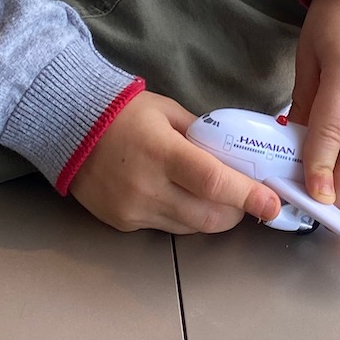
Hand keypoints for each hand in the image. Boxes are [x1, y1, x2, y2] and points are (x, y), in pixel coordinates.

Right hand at [69, 91, 282, 234]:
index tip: (273, 204)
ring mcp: (133, 209)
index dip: (248, 195)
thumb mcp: (168, 111)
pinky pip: (166, 228)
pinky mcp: (122, 223)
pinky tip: (181, 197)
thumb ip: (203, 135)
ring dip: (213, 217)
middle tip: (249, 198)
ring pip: (190, 228)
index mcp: (162, 152)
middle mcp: (147, 187)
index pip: (214, 182)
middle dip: (237, 211)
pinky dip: (183, 217)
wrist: (67, 125)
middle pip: (208, 216)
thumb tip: (236, 157)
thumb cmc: (121, 111)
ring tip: (219, 198)